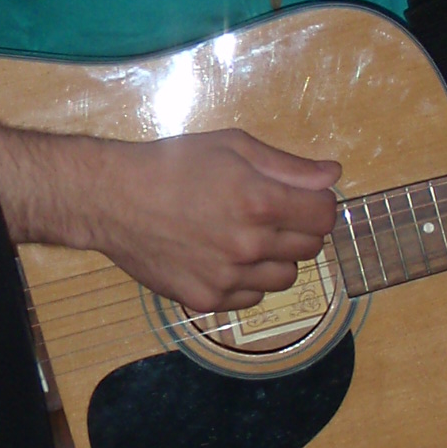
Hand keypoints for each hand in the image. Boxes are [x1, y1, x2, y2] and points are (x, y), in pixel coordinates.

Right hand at [83, 130, 339, 309]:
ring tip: (246, 238)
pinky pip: (251, 298)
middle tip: (270, 215)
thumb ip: (288, 165)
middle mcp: (249, 245)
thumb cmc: (172, 164)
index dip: (319, 205)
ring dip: (276, 258)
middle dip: (299, 229)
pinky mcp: (206, 300)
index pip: (324, 216)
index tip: (304, 200)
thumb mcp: (232, 147)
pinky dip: (247, 281)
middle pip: (309, 249)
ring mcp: (228, 278)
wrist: (113, 199)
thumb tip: (333, 175)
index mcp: (260, 202)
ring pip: (285, 278)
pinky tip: (223, 258)